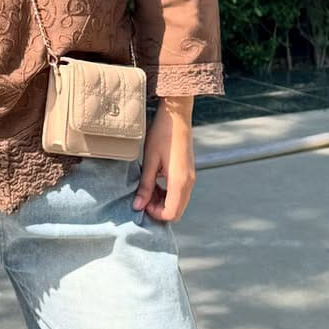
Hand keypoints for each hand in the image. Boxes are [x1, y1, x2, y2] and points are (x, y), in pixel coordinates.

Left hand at [132, 100, 195, 222]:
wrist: (177, 114)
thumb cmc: (162, 133)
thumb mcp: (150, 159)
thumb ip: (145, 185)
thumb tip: (137, 206)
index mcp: (180, 181)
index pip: (170, 214)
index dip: (154, 213)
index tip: (142, 202)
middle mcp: (189, 182)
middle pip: (176, 211)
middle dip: (159, 209)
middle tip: (143, 197)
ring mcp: (190, 177)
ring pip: (178, 202)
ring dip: (163, 201)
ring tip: (147, 189)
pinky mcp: (188, 172)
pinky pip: (180, 192)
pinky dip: (168, 193)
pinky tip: (156, 181)